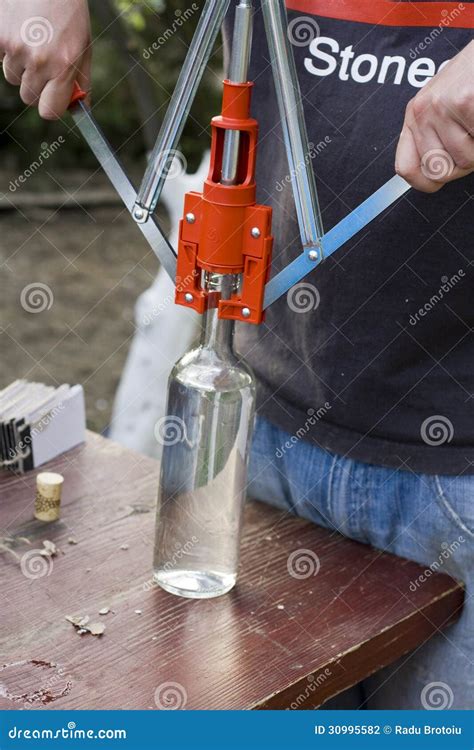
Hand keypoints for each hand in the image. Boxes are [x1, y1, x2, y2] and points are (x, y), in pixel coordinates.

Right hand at [0, 0, 90, 119]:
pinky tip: (19, 30)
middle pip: (28, 98)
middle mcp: (39, 60)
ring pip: (12, 78)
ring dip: (21, 66)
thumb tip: (77, 108)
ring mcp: (14, 47)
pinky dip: (8, 49)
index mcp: (63, 65)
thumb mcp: (83, 45)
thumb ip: (81, 80)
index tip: (51, 100)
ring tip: (32, 40)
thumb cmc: (68, 11)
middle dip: (35, 86)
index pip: (49, 111)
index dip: (50, 107)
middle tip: (43, 65)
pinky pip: (1, 58)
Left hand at [395, 41, 473, 191]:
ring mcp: (440, 107)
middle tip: (473, 139)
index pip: (405, 168)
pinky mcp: (462, 101)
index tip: (439, 179)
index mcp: (415, 116)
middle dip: (465, 164)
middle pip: (440, 172)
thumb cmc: (473, 77)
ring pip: (465, 161)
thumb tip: (436, 174)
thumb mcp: (445, 106)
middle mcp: (421, 111)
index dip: (425, 182)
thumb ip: (435, 137)